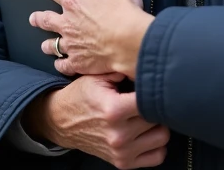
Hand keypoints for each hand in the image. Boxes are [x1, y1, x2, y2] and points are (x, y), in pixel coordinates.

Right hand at [24, 74, 169, 168]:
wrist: (61, 121)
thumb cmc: (81, 96)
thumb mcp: (96, 77)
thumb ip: (121, 70)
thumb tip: (145, 64)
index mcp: (113, 110)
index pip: (150, 100)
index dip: (154, 90)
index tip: (152, 85)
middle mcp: (118, 134)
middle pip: (159, 118)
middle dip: (156, 107)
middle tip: (149, 100)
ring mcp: (121, 151)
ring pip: (163, 138)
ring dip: (158, 126)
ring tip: (147, 116)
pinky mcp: (122, 163)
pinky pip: (157, 157)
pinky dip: (157, 146)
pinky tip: (147, 134)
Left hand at [30, 0, 153, 77]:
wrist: (130, 41)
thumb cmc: (126, 14)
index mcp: (75, 1)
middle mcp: (68, 22)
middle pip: (45, 19)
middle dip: (38, 18)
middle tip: (34, 18)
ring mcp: (70, 44)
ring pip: (51, 44)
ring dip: (47, 44)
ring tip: (45, 45)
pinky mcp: (77, 62)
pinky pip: (62, 65)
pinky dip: (61, 64)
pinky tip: (60, 64)